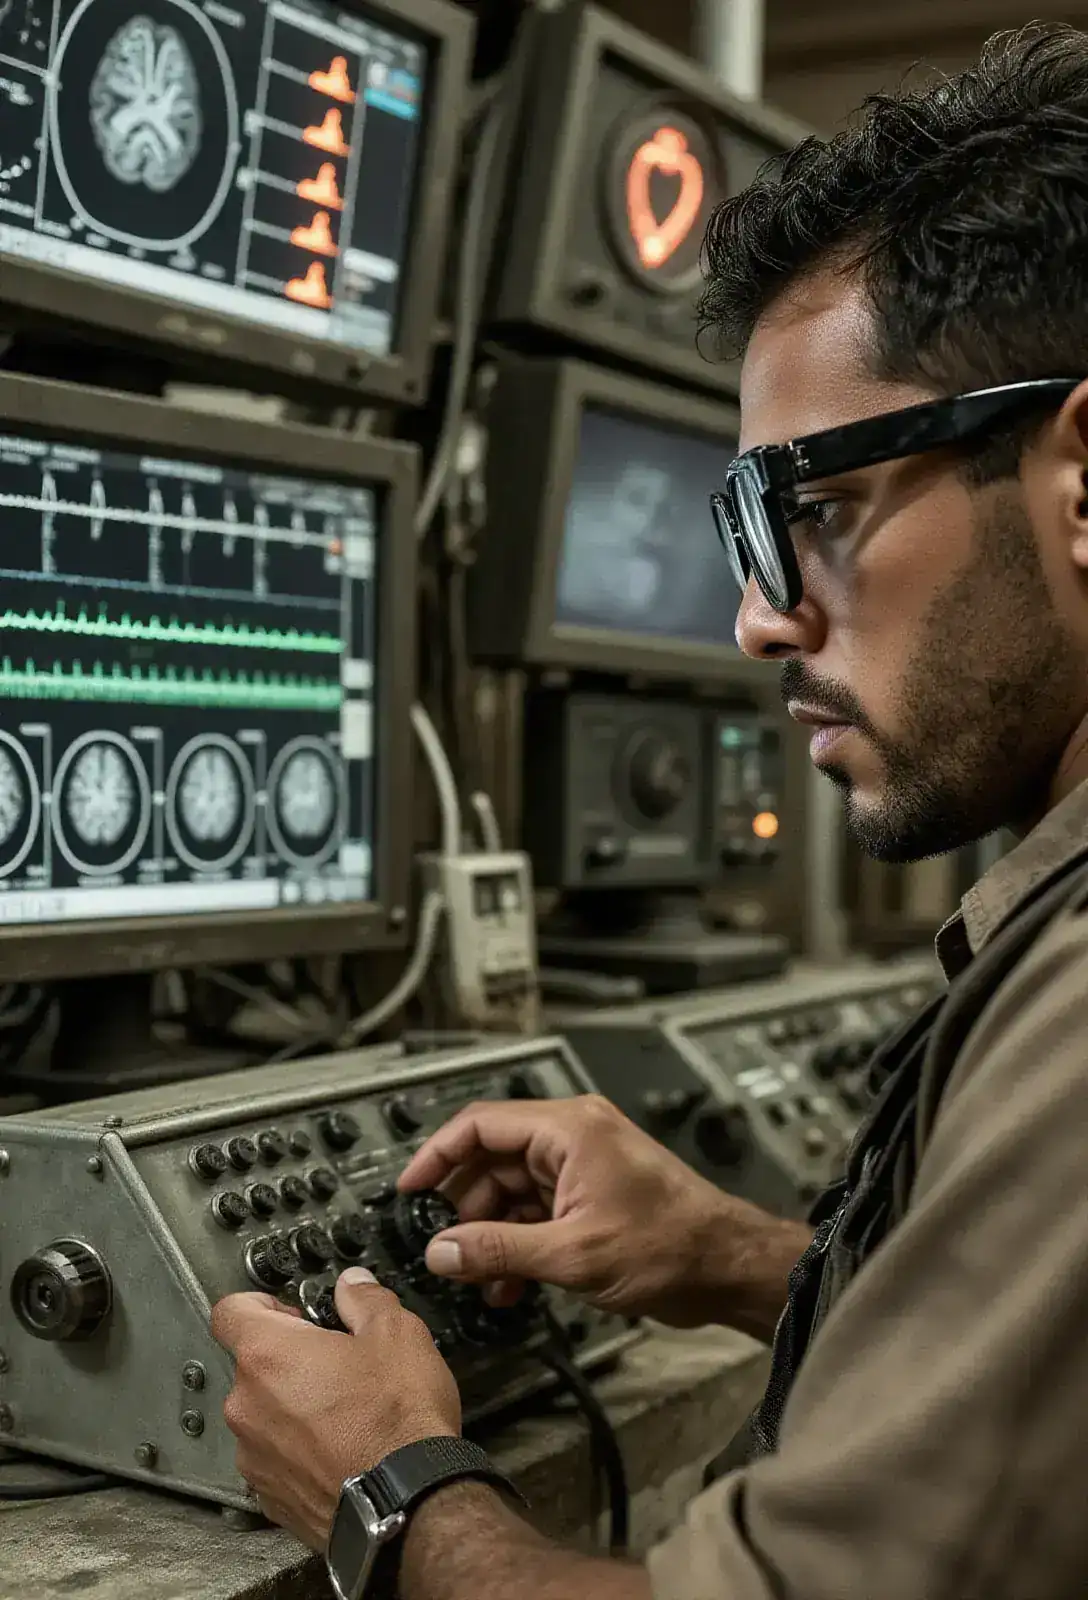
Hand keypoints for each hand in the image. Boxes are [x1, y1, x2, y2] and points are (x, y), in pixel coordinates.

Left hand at [211, 1270, 459, 1549]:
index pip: (230, 1310)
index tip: (290, 1310)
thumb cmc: (397, 1422)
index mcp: (268, 1355)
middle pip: (252, 1365)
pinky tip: (340, 1450)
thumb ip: (365, 1299)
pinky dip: (299, 1451)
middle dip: (290, 1359)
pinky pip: (275, 1459)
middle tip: (336, 1362)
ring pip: (263, 1415)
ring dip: (292, 1408)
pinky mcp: (268, 1497)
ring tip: (344, 1413)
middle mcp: (247, 1406)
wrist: (406, 1506)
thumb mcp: (396, 1334)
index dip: (261, 1303)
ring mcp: (253, 1457)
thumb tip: (353, 1285)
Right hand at [398, 1094, 761, 1327]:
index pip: (480, 1124)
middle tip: (442, 1248)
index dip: (437, 1155)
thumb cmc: (670, 1246)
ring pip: (512, 1191)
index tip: (408, 1190)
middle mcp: (573, 1137)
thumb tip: (441, 1251)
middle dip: (464, 1208)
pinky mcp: (592, 1197)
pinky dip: (518, 1244)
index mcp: (568, 1128)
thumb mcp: (572, 1254)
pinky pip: (537, 1212)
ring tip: (477, 1278)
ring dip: (491, 1235)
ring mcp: (584, 1167)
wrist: (727, 1267)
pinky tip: (507, 1286)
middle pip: (493, 1160)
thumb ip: (499, 1250)